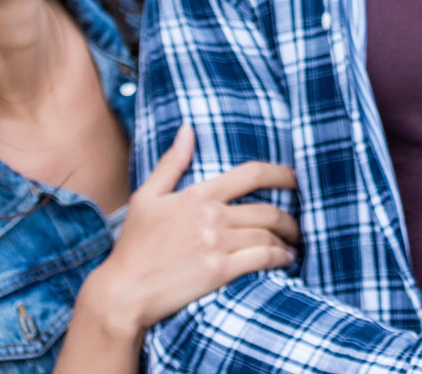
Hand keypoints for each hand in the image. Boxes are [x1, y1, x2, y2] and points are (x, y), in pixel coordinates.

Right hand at [80, 124, 299, 336]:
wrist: (123, 292)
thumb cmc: (134, 246)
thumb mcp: (146, 197)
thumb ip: (172, 162)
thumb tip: (188, 128)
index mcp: (199, 194)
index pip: (252, 174)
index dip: (282, 174)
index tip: (298, 179)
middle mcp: (212, 215)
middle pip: (268, 210)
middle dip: (290, 218)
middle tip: (297, 225)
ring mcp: (216, 243)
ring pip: (268, 235)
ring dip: (286, 240)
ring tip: (291, 246)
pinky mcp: (219, 271)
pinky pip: (262, 259)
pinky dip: (279, 258)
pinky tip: (284, 260)